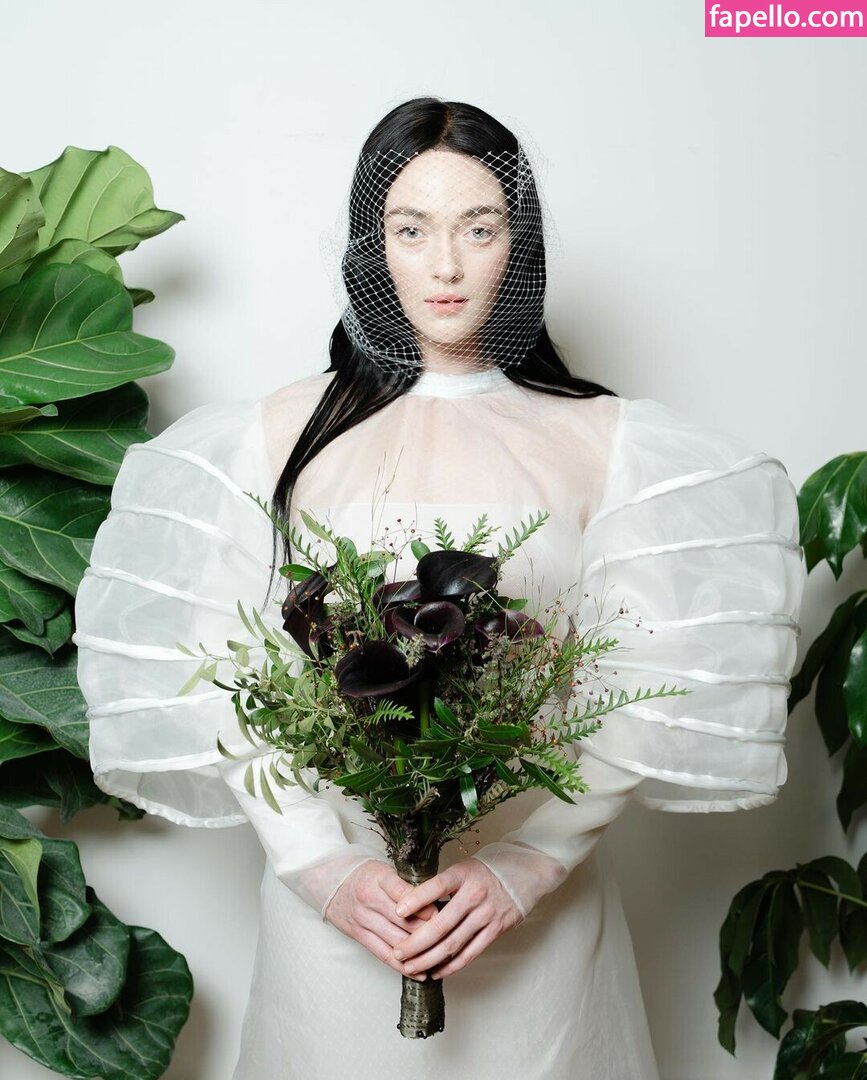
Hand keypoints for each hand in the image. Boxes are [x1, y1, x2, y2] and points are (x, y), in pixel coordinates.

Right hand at [324, 860, 438, 980]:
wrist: (327, 880)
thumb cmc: (362, 874)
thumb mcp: (384, 870)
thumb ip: (406, 885)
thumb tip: (436, 902)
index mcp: (380, 878)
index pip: (407, 895)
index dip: (427, 908)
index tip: (445, 915)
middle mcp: (370, 899)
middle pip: (405, 922)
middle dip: (429, 933)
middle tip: (450, 940)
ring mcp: (363, 919)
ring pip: (396, 942)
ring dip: (420, 954)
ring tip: (441, 961)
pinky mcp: (359, 935)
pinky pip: (383, 955)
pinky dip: (402, 966)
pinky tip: (419, 973)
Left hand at [389, 857, 523, 980]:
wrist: (527, 873)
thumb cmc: (489, 869)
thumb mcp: (465, 867)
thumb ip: (444, 885)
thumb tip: (413, 903)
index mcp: (464, 874)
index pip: (437, 887)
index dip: (416, 900)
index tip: (397, 912)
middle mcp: (475, 895)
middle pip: (441, 925)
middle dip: (415, 943)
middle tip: (398, 953)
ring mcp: (487, 915)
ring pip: (453, 944)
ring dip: (429, 959)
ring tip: (410, 966)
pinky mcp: (496, 930)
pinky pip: (470, 953)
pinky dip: (451, 966)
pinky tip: (436, 971)